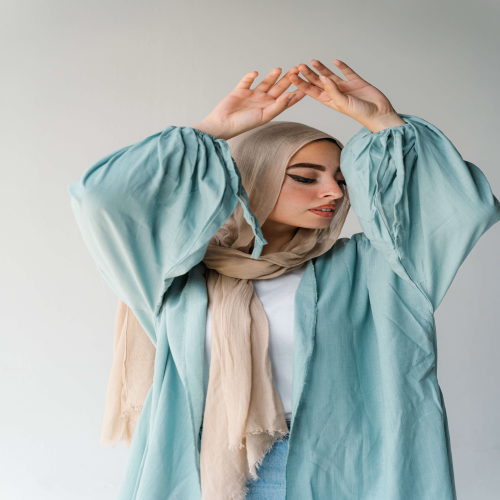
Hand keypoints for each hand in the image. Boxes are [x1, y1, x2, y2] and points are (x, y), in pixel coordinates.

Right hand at [192, 67, 305, 139]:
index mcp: (270, 109)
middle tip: (297, 69)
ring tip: (280, 69)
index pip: (286, 100)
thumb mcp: (265, 116)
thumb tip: (291, 95)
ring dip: (272, 76)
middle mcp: (262, 102)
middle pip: (278, 88)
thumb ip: (278, 105)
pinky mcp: (240, 91)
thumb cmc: (244, 124)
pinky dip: (250, 76)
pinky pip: (247, 81)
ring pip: (265, 83)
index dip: (297, 93)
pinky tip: (255, 73)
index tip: (307, 85)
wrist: (224, 124)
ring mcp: (252, 95)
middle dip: (288, 79)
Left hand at [289, 59, 406, 132]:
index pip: (312, 91)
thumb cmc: (360, 113)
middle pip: (319, 82)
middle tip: (299, 65)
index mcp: (329, 101)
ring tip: (313, 61)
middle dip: (309, 74)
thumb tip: (322, 78)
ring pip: (331, 75)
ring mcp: (346, 87)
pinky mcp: (356, 82)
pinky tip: (335, 61)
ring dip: (322, 68)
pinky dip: (342, 66)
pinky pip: (347, 72)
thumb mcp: (342, 103)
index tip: (292, 76)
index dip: (302, 83)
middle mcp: (335, 93)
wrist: (379, 113)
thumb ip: (332, 90)